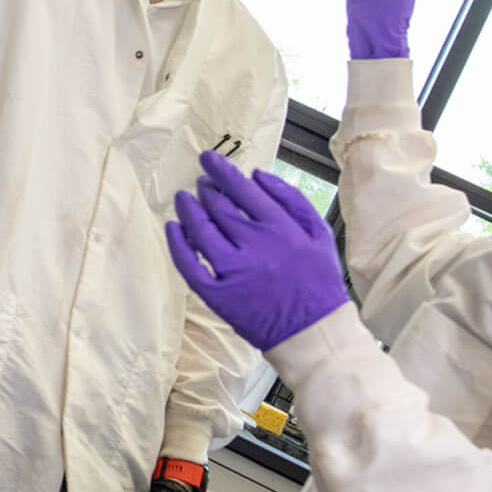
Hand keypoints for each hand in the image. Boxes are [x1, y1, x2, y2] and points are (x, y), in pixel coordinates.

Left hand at [165, 152, 347, 350]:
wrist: (313, 332)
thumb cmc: (319, 281)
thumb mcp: (319, 232)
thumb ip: (291, 199)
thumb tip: (259, 175)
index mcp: (280, 227)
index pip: (242, 189)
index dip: (221, 170)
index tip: (208, 159)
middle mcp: (254, 245)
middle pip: (219, 207)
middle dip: (206, 189)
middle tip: (200, 183)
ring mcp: (233, 271)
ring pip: (201, 231)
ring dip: (188, 210)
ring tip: (183, 199)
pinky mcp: (218, 295)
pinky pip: (189, 266)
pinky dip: (177, 244)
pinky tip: (172, 228)